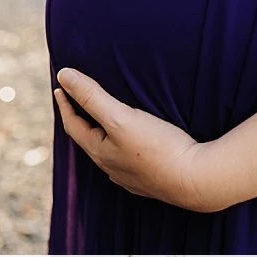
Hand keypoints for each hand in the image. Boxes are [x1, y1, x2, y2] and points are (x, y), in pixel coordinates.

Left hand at [55, 70, 210, 207]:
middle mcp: (111, 168)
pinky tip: (131, 144)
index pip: (74, 126)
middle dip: (81, 119)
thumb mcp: (120, 117)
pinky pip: (128, 160)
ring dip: (102, 134)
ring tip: (103, 120)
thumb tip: (64, 76)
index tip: (60, 86)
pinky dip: (121, 146)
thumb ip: (92, 96)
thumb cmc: (158, 148)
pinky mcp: (150, 180)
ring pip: (109, 152)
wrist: (196, 180)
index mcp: (100, 153)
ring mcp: (131, 177)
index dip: (66, 104)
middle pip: (89, 140)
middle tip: (77, 101)